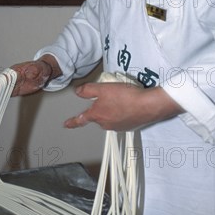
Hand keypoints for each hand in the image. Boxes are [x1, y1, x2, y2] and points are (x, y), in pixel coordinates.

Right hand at [0, 59, 54, 108]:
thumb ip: (35, 70)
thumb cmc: (40, 68)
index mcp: (15, 71)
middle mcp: (10, 77)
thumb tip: (31, 72)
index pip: (4, 78)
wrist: (42, 71)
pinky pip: (2, 95)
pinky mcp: (12, 90)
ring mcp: (10, 84)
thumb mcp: (40, 68)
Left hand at [64, 82, 181, 130]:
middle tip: (110, 95)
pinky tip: (130, 104)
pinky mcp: (129, 126)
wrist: (148, 105)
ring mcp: (118, 127)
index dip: (72, 122)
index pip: (81, 119)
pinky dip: (123, 112)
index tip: (66, 124)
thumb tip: (77, 92)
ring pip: (110, 117)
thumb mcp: (103, 88)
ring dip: (113, 109)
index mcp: (97, 115)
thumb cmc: (125, 96)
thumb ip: (88, 90)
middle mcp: (106, 124)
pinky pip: (122, 118)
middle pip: (98, 116)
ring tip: (122, 97)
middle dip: (101, 107)